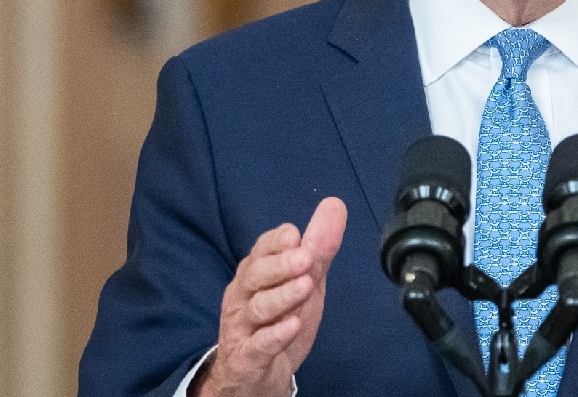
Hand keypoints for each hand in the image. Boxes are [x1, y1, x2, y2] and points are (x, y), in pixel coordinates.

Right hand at [193, 197, 347, 396]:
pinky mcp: (247, 357)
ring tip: (306, 287)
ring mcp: (243, 327)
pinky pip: (259, 345)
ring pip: (259, 308)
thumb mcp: (304, 281)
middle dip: (280, 264)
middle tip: (305, 258)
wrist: (255, 374)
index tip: (294, 234)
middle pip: (256, 275)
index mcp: (256, 273)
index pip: (261, 250)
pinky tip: (293, 326)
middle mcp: (244, 296)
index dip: (276, 242)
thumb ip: (319, 246)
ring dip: (282, 296)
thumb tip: (335, 204)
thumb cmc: (278, 318)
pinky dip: (275, 335)